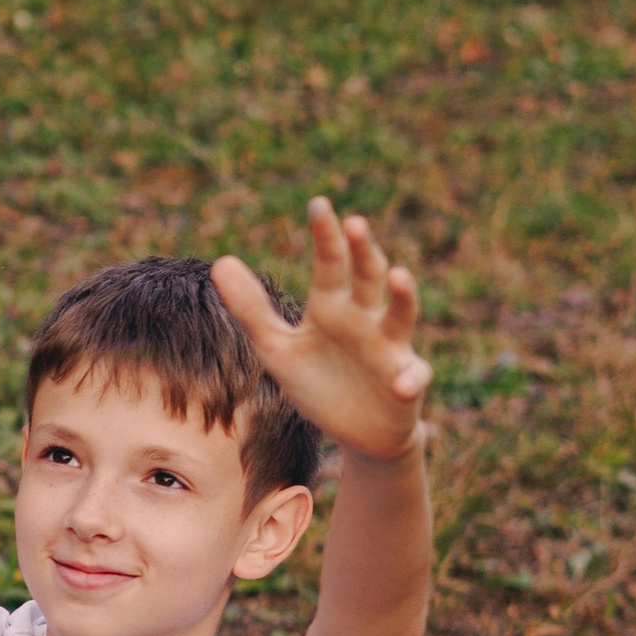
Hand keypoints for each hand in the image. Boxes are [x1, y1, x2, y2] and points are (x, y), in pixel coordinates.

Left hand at [214, 200, 430, 463]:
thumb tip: (221, 261)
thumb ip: (251, 308)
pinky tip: (402, 383)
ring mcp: (390, 349)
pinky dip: (411, 378)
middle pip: (368, 277)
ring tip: (399, 275)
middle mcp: (365, 319)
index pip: (331, 264)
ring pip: (400, 315)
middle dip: (364, 252)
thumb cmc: (319, 382)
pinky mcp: (406, 383)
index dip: (326, 235)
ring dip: (403, 296)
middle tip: (355, 223)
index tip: (318, 203)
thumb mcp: (278, 348)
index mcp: (333, 307)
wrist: (356, 432)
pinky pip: (415, 376)